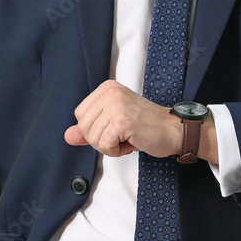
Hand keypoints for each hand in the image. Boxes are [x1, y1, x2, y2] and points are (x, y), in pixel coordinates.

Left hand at [63, 80, 181, 157]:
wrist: (173, 131)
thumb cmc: (146, 128)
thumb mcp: (113, 125)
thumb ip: (89, 130)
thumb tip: (67, 136)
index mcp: (106, 88)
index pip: (80, 115)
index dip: (94, 130)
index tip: (115, 129)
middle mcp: (110, 92)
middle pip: (83, 127)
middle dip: (100, 140)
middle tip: (121, 136)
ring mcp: (116, 105)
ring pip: (93, 138)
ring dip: (110, 147)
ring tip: (128, 138)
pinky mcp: (122, 120)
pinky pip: (104, 145)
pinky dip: (117, 151)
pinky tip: (132, 142)